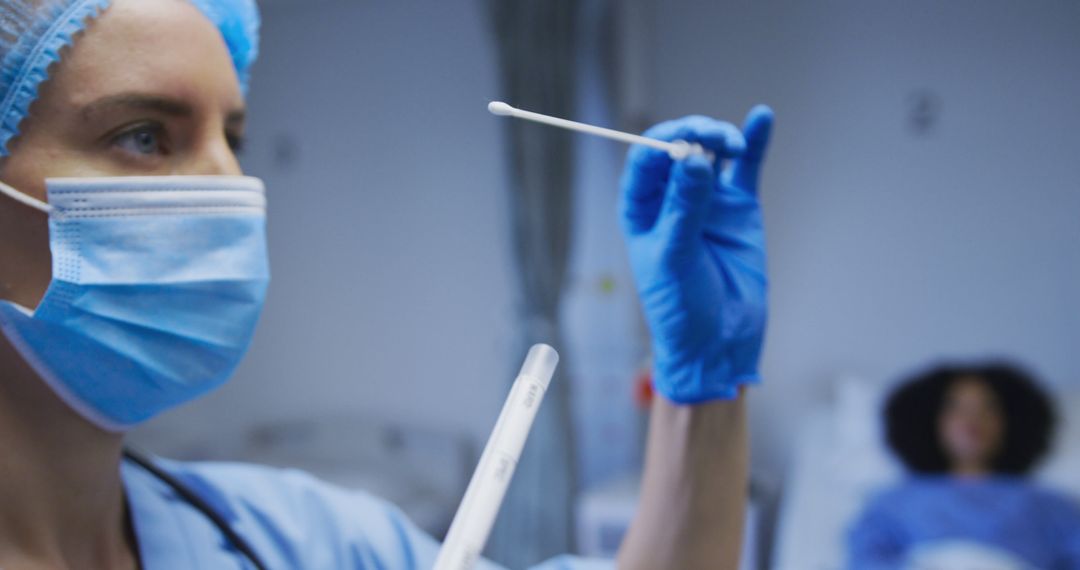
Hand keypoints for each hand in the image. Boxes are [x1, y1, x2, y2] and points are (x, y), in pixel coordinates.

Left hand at [619, 107, 773, 402]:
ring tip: (731, 143)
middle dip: (693, 135)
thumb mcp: (676, 258)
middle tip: (710, 137)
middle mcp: (671, 198)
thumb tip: (692, 159)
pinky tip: (761, 117)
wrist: (719, 342)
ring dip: (720, 137)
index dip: (660, 144)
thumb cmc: (681, 307)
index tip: (680, 141)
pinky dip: (753, 142)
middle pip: (678, 149)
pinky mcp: (739, 206)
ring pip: (710, 152)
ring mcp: (707, 199)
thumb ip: (685, 209)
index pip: (644, 163)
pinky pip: (745, 167)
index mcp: (640, 209)